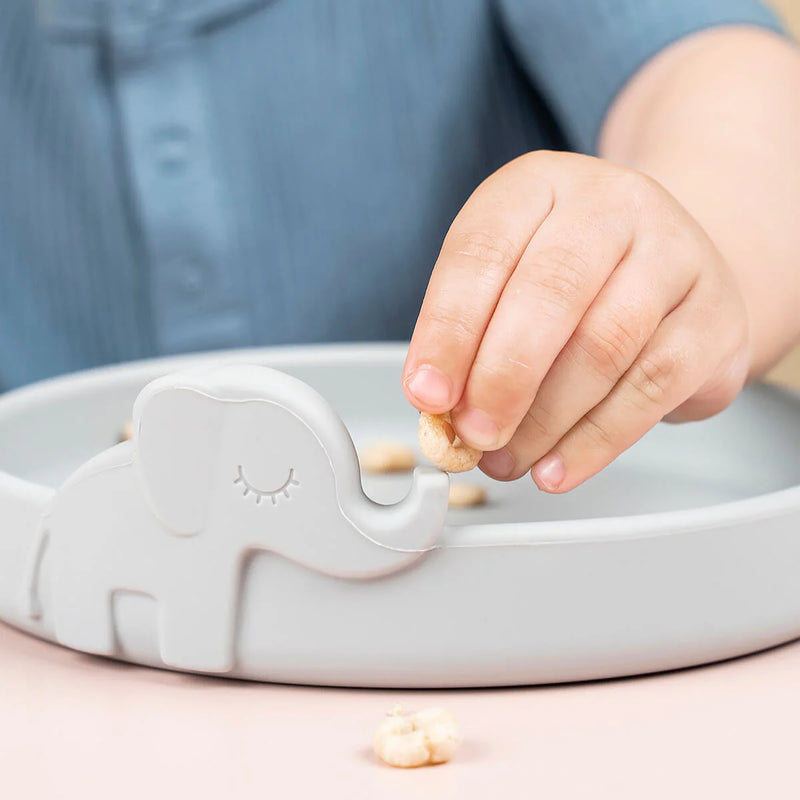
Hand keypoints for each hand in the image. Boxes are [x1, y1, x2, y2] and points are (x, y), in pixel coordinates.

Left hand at [402, 151, 750, 491]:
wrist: (672, 272)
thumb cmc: (573, 280)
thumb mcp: (506, 280)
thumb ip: (469, 334)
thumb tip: (438, 406)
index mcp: (540, 186)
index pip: (484, 251)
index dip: (448, 330)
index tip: (427, 394)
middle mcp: (612, 204)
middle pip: (550, 292)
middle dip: (501, 378)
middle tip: (472, 435)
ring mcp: (676, 255)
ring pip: (604, 346)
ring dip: (544, 421)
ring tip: (507, 460)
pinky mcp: (715, 318)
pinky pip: (652, 388)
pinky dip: (595, 441)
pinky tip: (557, 469)